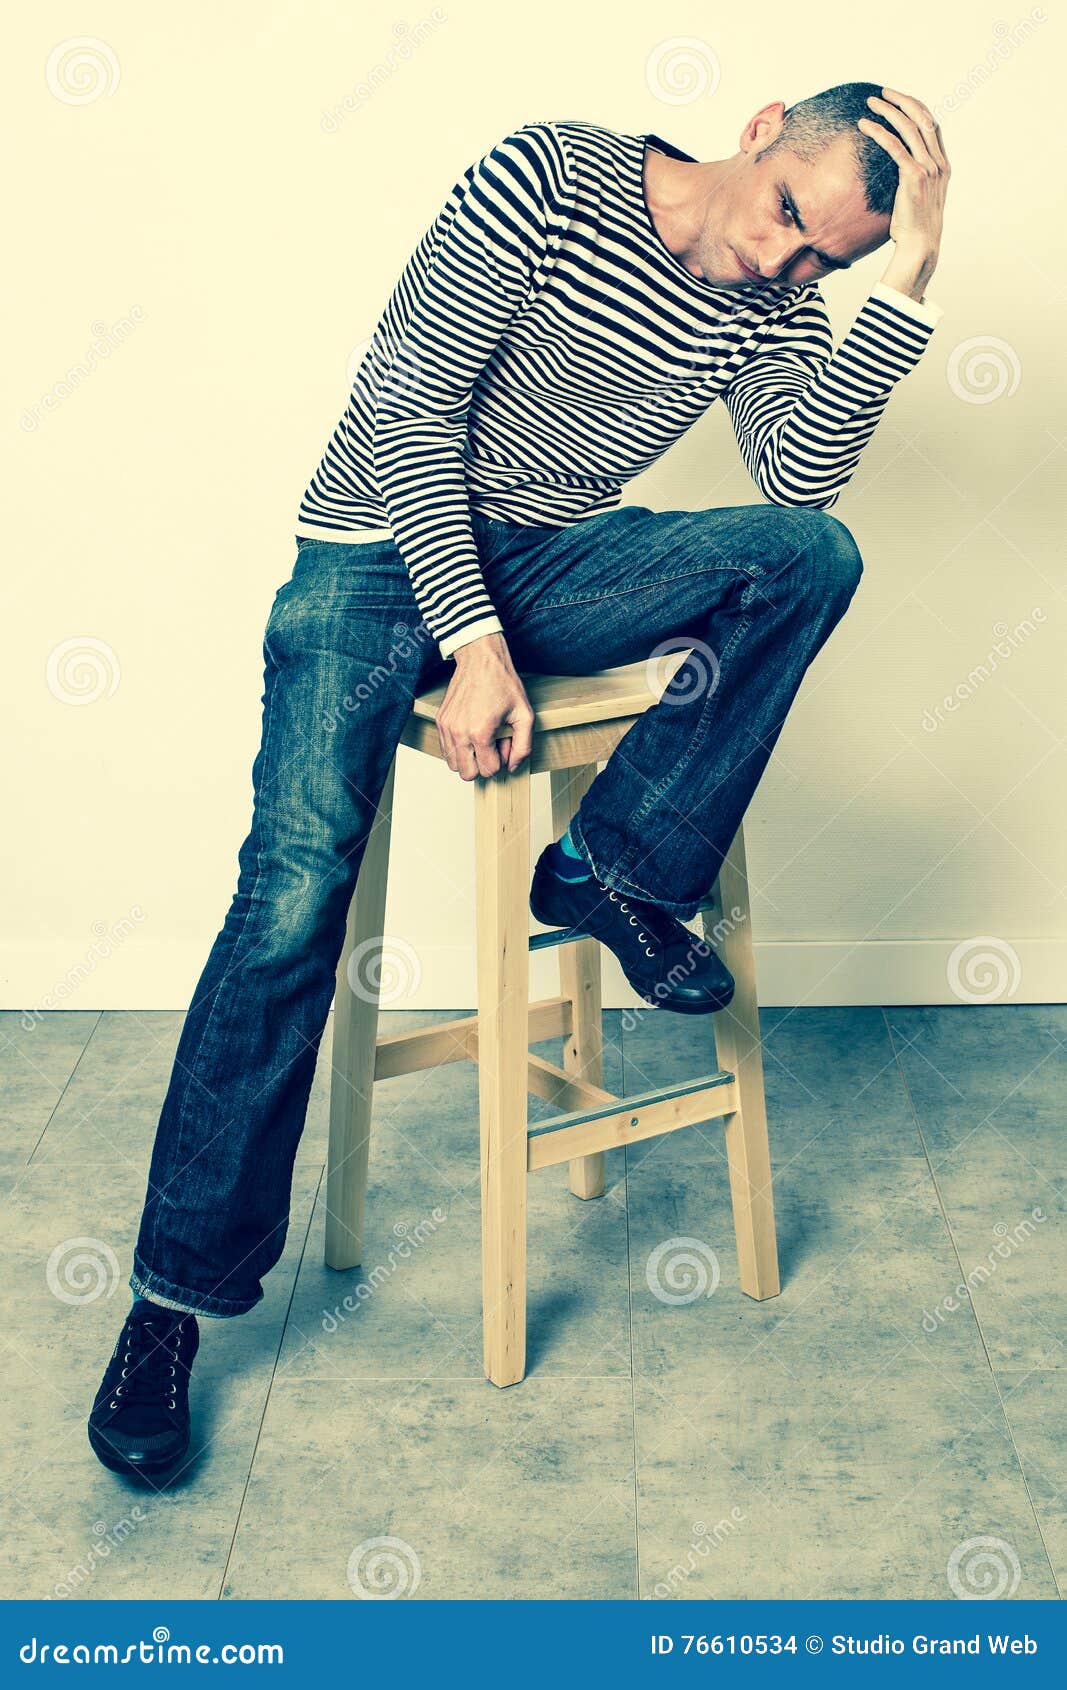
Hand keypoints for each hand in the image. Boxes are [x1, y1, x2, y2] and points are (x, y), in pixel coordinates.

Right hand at [436, 631, 535, 780]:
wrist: (480, 659)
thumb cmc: (502, 682)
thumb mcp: (525, 715)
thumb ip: (523, 746)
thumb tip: (512, 767)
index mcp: (480, 733)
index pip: (488, 771)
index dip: (500, 760)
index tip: (504, 743)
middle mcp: (459, 732)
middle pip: (467, 774)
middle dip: (483, 765)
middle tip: (493, 745)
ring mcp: (446, 727)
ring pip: (454, 764)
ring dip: (469, 758)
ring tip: (481, 740)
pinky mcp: (440, 721)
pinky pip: (445, 750)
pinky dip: (458, 748)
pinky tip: (471, 733)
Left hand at [858, 87, 949, 296]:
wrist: (920, 246)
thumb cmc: (914, 226)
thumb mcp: (918, 197)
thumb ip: (914, 178)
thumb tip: (897, 170)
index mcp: (943, 165)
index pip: (932, 125)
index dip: (915, 108)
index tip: (898, 99)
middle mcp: (939, 163)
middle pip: (922, 118)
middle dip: (902, 101)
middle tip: (883, 93)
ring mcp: (929, 169)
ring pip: (909, 127)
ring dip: (889, 111)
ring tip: (872, 102)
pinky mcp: (914, 177)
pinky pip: (895, 147)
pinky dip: (879, 132)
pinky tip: (865, 125)